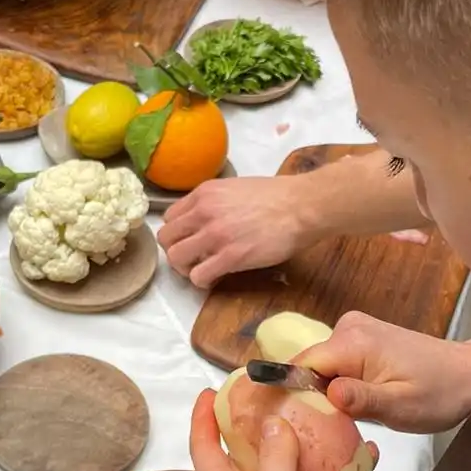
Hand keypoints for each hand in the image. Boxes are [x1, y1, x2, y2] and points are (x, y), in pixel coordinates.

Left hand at [159, 174, 317, 286]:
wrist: (302, 206)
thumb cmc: (277, 197)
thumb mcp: (235, 188)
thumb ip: (214, 202)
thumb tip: (205, 220)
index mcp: (204, 193)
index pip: (170, 218)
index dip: (179, 233)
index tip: (191, 241)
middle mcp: (204, 212)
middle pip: (167, 239)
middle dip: (177, 252)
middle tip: (194, 259)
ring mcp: (215, 235)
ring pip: (176, 258)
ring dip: (187, 268)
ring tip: (203, 270)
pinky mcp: (230, 256)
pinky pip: (198, 276)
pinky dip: (202, 281)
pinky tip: (215, 278)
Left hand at [190, 393, 366, 470]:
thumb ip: (274, 458)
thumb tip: (273, 424)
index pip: (206, 449)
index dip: (204, 419)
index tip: (212, 390)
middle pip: (253, 453)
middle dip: (265, 422)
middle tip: (284, 389)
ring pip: (296, 468)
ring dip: (310, 442)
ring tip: (327, 409)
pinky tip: (366, 451)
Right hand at [299, 312, 470, 433]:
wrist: (470, 375)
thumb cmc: (439, 394)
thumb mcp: (400, 407)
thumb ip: (360, 400)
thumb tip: (326, 393)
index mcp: (352, 341)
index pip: (299, 366)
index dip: (293, 395)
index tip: (296, 424)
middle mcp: (348, 327)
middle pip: (309, 367)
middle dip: (313, 397)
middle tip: (331, 427)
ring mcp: (355, 329)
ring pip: (320, 368)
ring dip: (328, 393)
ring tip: (349, 416)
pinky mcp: (362, 337)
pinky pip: (335, 363)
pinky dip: (340, 384)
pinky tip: (358, 402)